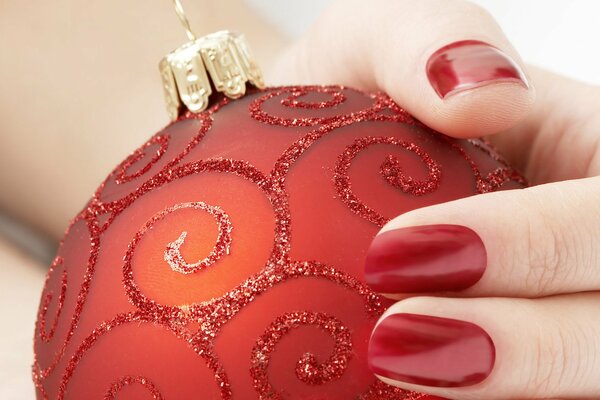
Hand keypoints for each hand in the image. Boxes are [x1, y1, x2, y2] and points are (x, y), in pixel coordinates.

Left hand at [272, 1, 599, 398]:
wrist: (305, 152)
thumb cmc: (352, 88)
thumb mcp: (374, 38)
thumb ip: (430, 36)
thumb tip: (485, 93)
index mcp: (586, 154)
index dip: (541, 242)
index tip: (404, 252)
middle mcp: (582, 245)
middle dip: (531, 342)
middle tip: (396, 339)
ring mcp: (555, 304)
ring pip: (581, 372)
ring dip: (511, 386)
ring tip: (394, 366)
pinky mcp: (512, 356)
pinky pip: (516, 391)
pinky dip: (475, 399)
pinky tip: (395, 391)